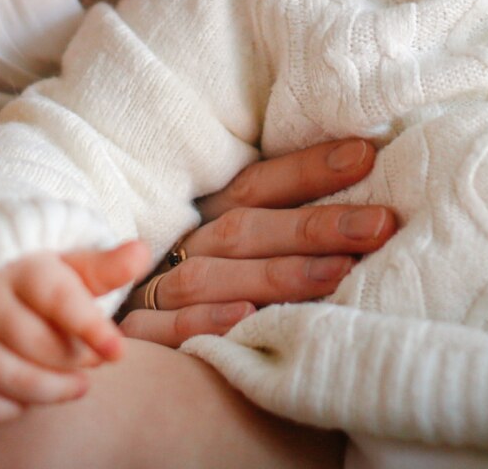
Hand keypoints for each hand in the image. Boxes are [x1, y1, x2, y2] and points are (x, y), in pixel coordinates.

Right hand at [0, 240, 147, 422]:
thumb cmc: (31, 274)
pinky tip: (31, 399)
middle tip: (98, 362)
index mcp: (22, 267)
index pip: (59, 298)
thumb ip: (104, 266)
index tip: (119, 351)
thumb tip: (142, 255)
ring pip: (11, 378)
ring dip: (51, 391)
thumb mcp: (67, 263)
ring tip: (78, 387)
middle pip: (38, 345)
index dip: (91, 327)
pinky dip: (10, 409)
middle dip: (75, 360)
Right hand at [120, 138, 396, 348]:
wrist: (109, 317)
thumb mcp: (239, 234)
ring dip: (275, 273)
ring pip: (212, 275)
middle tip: (379, 224)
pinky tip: (247, 315)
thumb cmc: (208, 276)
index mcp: (209, 211)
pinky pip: (166, 328)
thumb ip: (286, 215)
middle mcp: (187, 243)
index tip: (366, 155)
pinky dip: (205, 321)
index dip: (310, 168)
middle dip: (314, 226)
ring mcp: (158, 287)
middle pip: (247, 228)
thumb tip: (362, 172)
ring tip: (338, 272)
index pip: (260, 182)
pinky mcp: (137, 333)